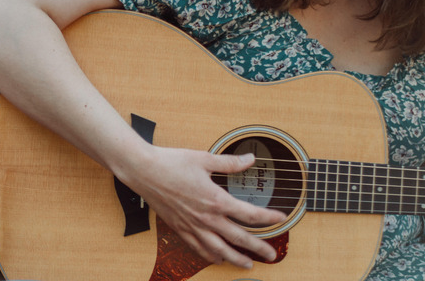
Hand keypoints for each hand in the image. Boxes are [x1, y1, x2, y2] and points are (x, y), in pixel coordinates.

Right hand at [123, 146, 286, 268]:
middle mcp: (206, 217)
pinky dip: (209, 256)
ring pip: (219, 249)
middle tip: (272, 255)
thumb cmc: (171, 162)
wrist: (143, 171)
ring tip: (248, 265)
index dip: (269, 218)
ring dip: (236, 259)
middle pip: (239, 238)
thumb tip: (250, 159)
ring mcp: (192, 226)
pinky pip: (197, 248)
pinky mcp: (179, 228)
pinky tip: (216, 259)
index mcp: (216, 199)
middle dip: (258, 248)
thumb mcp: (204, 159)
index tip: (281, 218)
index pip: (250, 214)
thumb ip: (230, 163)